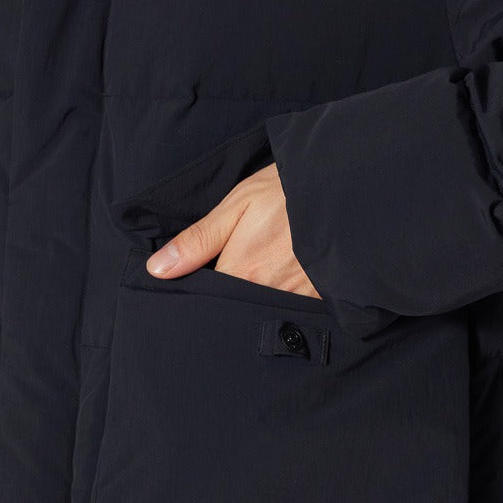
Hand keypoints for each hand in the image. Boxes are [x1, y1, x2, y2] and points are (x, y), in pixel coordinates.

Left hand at [144, 162, 320, 298]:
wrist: (344, 189)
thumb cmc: (287, 192)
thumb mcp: (237, 205)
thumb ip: (197, 241)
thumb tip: (157, 270)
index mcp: (241, 271)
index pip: (207, 300)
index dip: (201, 293)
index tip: (204, 279)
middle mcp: (267, 293)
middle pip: (235, 310)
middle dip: (228, 301)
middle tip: (239, 270)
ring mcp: (296, 300)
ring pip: (264, 313)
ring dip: (257, 302)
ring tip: (264, 273)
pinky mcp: (320, 301)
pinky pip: (294, 312)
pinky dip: (286, 303)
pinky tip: (287, 280)